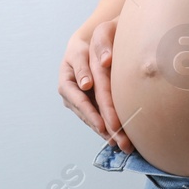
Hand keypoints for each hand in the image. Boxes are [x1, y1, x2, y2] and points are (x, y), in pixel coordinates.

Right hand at [57, 20, 133, 152]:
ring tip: (121, 145)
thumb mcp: (86, 47)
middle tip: (117, 140)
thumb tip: (90, 79)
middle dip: (102, 128)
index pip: (80, 100)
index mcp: (66, 80)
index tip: (104, 125)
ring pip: (91, 120)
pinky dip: (107, 129)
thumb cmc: (88, 44)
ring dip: (106, 133)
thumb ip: (88, 61)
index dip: (91, 113)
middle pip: (86, 114)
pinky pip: (96, 118)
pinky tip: (119, 139)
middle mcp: (70, 94)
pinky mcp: (86, 104)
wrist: (86, 46)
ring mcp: (77, 101)